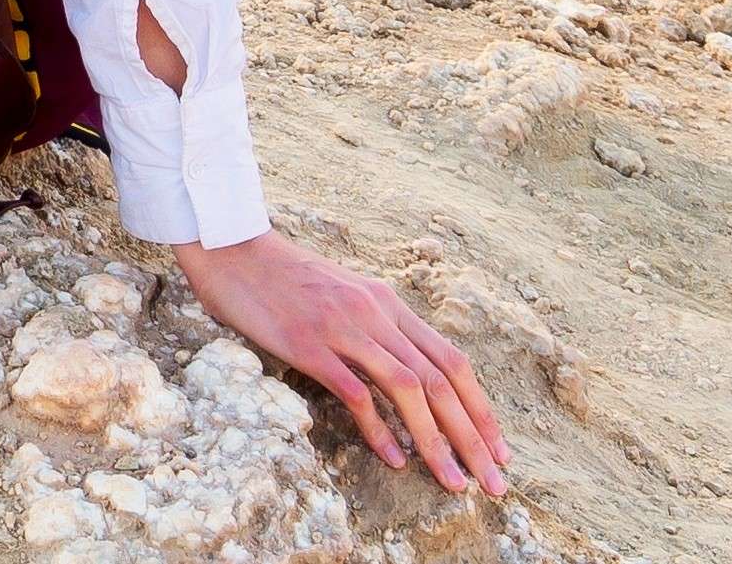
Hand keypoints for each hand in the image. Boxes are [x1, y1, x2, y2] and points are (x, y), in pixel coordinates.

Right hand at [174, 226, 509, 497]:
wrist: (233, 250)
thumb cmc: (286, 279)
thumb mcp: (346, 295)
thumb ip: (378, 328)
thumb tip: (409, 376)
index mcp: (388, 303)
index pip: (452, 360)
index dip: (481, 408)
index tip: (498, 450)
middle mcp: (375, 313)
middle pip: (441, 380)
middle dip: (473, 436)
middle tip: (493, 482)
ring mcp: (343, 328)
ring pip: (409, 389)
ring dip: (437, 441)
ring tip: (454, 482)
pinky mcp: (309, 345)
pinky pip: (356, 393)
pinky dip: (381, 430)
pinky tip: (395, 460)